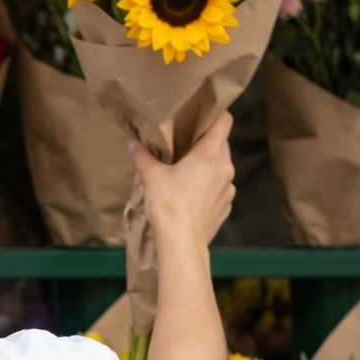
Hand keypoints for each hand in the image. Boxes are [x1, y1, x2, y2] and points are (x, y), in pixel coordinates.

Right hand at [128, 113, 235, 252]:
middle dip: (205, 144)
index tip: (201, 117)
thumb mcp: (151, 178)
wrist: (182, 244)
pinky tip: (191, 197)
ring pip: (220, 168)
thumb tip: (132, 144)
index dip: (215, 114)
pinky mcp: (225, 206)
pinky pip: (219, 189)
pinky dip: (208, 188)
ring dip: (207, 168)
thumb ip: (143, 158)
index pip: (224, 121)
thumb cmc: (169, 206)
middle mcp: (225, 168)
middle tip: (185, 147)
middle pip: (221, 144)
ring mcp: (228, 188)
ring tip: (186, 175)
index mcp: (210, 154)